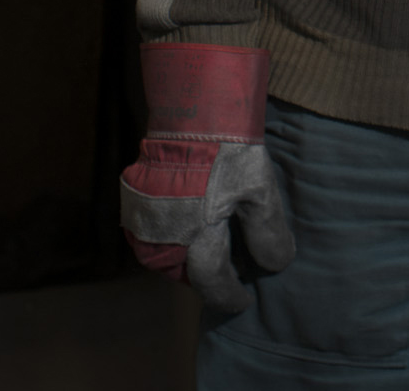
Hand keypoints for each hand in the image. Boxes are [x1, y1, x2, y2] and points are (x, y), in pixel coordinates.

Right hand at [119, 43, 293, 312]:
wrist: (191, 109)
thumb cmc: (229, 149)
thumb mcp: (259, 188)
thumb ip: (266, 231)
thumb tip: (275, 265)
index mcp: (196, 233)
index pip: (212, 280)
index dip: (229, 294)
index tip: (244, 299)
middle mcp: (163, 234)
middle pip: (184, 273)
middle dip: (206, 278)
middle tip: (228, 272)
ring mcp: (143, 219)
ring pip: (161, 259)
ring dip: (184, 261)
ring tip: (207, 251)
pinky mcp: (133, 202)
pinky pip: (147, 237)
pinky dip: (166, 242)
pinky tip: (186, 230)